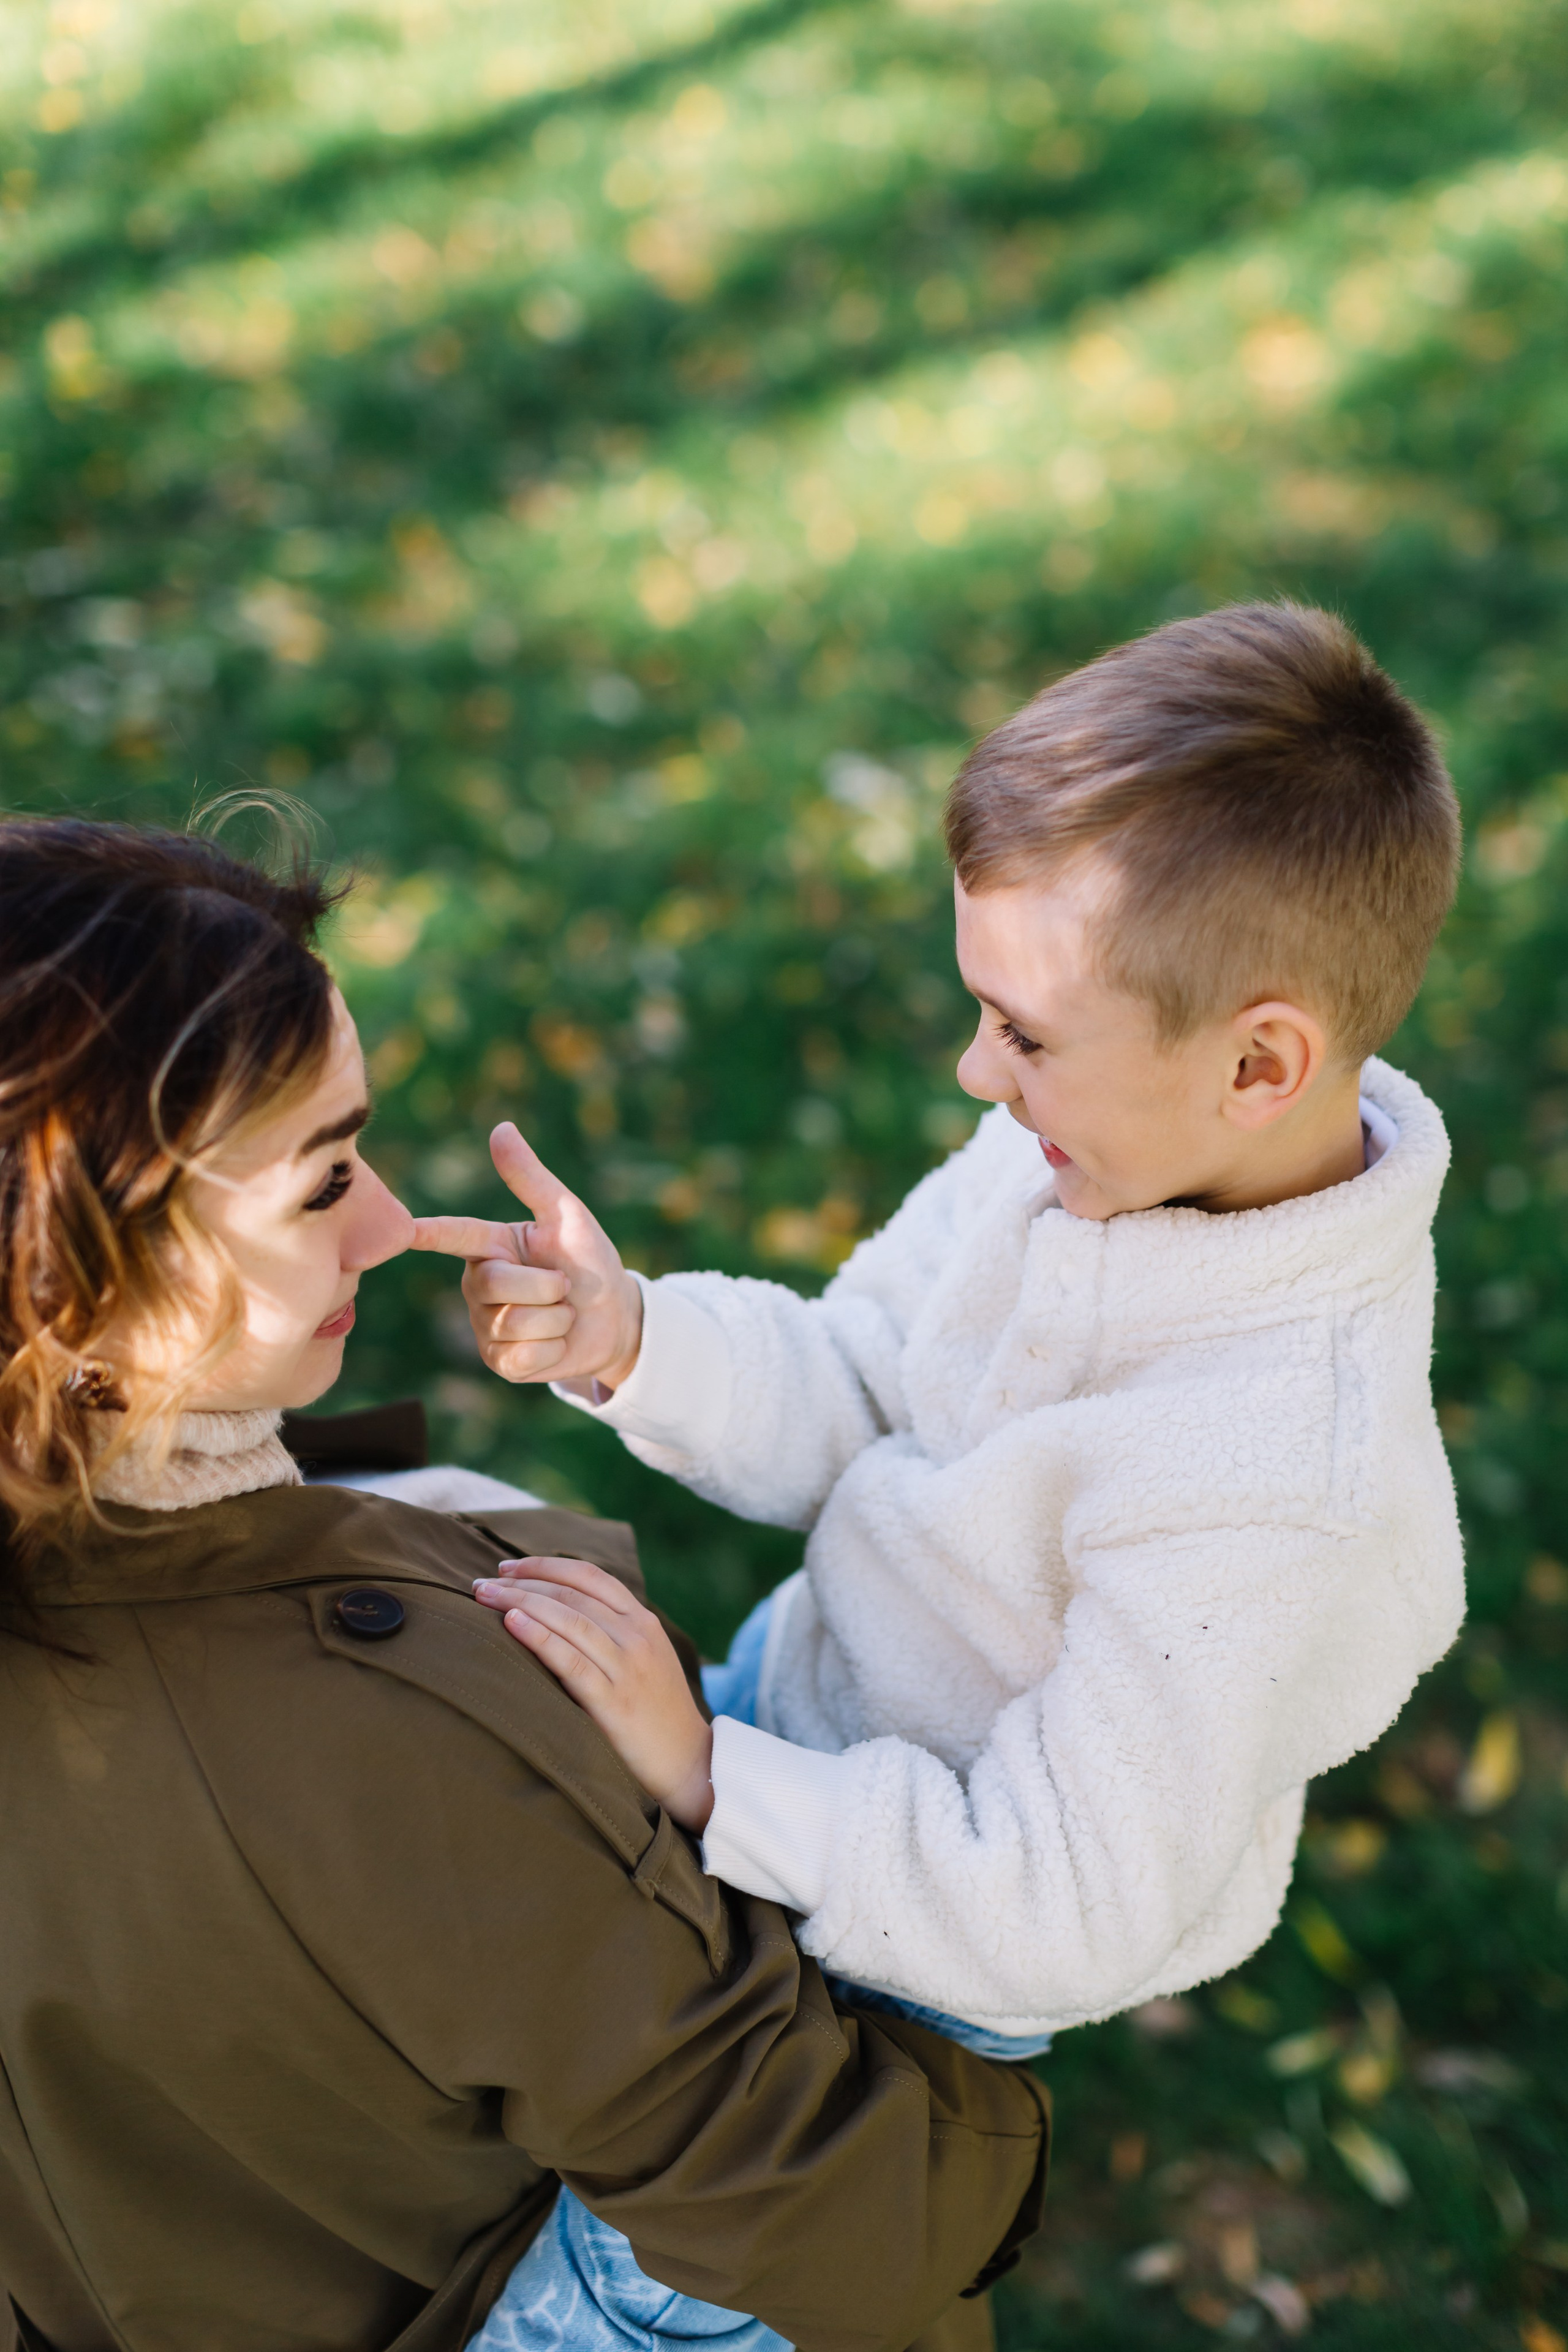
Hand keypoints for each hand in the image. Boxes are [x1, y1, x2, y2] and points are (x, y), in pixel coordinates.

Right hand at [410, 1123, 643, 1387]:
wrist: (614, 1317)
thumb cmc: (589, 1261)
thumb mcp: (567, 1216)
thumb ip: (531, 1178)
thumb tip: (501, 1128)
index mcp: (490, 1246)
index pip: (453, 1235)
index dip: (429, 1233)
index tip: (402, 1229)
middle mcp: (478, 1284)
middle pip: (498, 1283)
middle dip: (547, 1285)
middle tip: (564, 1286)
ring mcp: (485, 1326)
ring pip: (513, 1322)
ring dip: (556, 1318)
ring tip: (562, 1313)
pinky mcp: (499, 1361)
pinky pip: (522, 1356)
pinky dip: (553, 1349)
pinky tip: (556, 1343)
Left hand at [473, 1556, 713, 1830]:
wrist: (688, 1762)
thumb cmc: (657, 1710)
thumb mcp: (645, 1657)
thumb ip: (613, 1630)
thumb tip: (556, 1608)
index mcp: (643, 1621)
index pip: (589, 1576)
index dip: (545, 1565)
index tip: (508, 1566)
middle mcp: (637, 1636)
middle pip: (571, 1594)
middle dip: (521, 1583)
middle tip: (482, 1583)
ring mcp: (627, 1668)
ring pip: (568, 1620)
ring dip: (520, 1602)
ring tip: (483, 1597)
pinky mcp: (614, 1703)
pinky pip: (570, 1662)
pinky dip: (539, 1637)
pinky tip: (512, 1623)